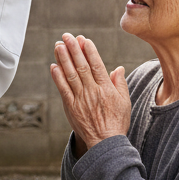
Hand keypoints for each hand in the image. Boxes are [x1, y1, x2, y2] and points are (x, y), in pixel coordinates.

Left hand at [50, 33, 129, 154]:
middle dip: (73, 49)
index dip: (89, 51)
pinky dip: (57, 77)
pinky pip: (63, 89)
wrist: (105, 144)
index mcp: (106, 89)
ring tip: (58, 45)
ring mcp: (80, 99)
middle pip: (81, 66)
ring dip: (63, 59)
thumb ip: (120, 84)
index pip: (96, 65)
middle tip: (67, 36)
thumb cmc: (116, 123)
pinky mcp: (71, 107)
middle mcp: (92, 91)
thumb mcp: (124, 102)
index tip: (83, 39)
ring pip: (70, 75)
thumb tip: (118, 68)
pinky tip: (54, 66)